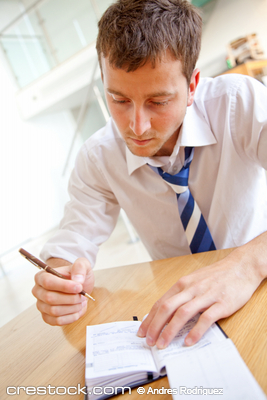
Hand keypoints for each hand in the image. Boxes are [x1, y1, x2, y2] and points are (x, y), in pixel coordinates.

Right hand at [32, 257, 93, 325]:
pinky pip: (57, 321)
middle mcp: (38, 291)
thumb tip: (77, 280)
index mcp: (42, 276)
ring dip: (72, 308)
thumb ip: (80, 267)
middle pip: (50, 298)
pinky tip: (78, 310)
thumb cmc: (76, 274)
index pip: (48, 282)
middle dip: (70, 298)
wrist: (77, 286)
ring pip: (54, 311)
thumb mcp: (82, 265)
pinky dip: (71, 317)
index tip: (79, 287)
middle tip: (83, 296)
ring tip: (82, 302)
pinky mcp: (47, 317)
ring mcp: (41, 305)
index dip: (64, 286)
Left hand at [137, 247, 262, 348]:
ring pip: (182, 313)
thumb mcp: (195, 281)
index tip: (142, 331)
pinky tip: (188, 341)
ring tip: (163, 344)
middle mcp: (191, 289)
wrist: (241, 267)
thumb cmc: (216, 276)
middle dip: (155, 326)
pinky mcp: (221, 303)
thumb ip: (182, 295)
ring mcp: (206, 296)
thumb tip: (166, 313)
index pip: (161, 302)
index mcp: (183, 284)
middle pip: (167, 308)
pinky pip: (205, 319)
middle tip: (149, 341)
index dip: (150, 318)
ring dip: (170, 330)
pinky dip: (195, 331)